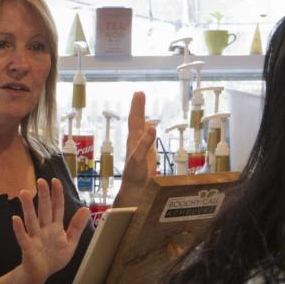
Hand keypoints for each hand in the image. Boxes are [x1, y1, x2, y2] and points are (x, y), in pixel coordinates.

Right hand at [11, 178, 89, 283]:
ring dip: (28, 207)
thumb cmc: (54, 257)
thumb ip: (77, 226)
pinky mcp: (27, 248)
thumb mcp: (70, 242)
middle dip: (43, 196)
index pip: (57, 207)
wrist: (41, 274)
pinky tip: (16, 219)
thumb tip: (85, 209)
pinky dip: (19, 229)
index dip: (57, 195)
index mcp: (55, 227)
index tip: (55, 181)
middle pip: (44, 210)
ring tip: (24, 193)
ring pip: (31, 220)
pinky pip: (23, 237)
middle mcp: (44, 229)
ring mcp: (35, 237)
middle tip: (40, 181)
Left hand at [115, 91, 156, 206]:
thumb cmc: (135, 176)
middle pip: (136, 121)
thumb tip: (151, 126)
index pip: (135, 120)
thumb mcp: (139, 159)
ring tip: (141, 102)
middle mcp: (135, 142)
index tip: (139, 93)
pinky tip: (150, 126)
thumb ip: (144, 144)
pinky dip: (149, 129)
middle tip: (139, 93)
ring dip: (141, 114)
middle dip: (138, 106)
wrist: (134, 190)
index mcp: (133, 141)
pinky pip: (147, 137)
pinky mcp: (146, 154)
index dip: (137, 107)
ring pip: (141, 127)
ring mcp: (140, 147)